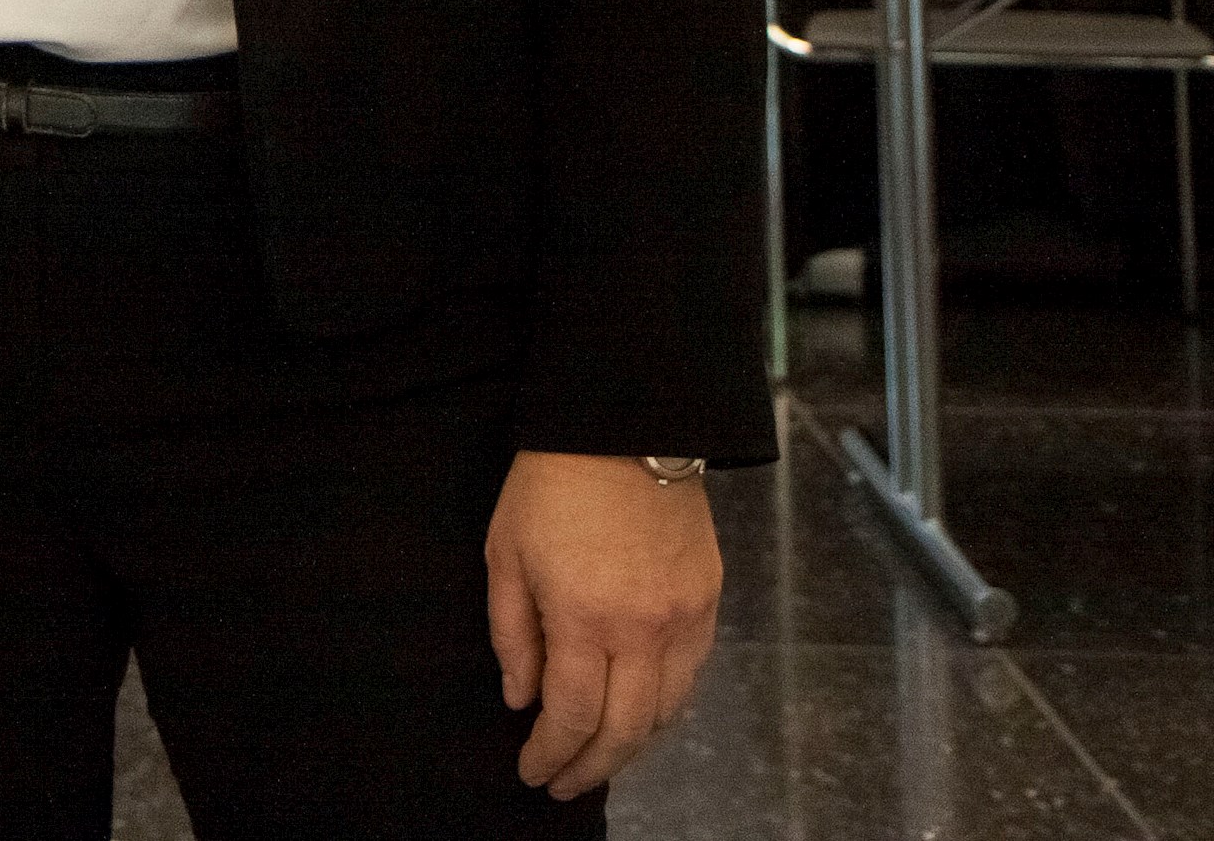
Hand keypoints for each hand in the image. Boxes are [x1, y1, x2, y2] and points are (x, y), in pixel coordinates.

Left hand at [486, 449, 722, 796]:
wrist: (625, 426)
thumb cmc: (550, 485)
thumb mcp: (505, 554)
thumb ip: (513, 634)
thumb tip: (520, 700)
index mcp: (584, 617)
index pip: (572, 715)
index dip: (551, 754)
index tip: (531, 772)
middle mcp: (642, 629)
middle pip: (625, 730)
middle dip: (591, 768)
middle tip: (564, 785)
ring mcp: (683, 618)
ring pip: (666, 712)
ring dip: (632, 747)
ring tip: (599, 758)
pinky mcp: (708, 601)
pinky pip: (691, 677)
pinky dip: (665, 709)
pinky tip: (640, 715)